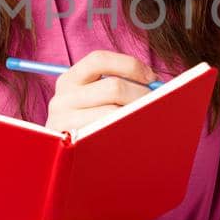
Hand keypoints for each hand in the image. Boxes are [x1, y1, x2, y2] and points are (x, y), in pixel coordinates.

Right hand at [44, 50, 158, 135]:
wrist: (66, 159)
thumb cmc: (89, 125)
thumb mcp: (93, 100)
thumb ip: (117, 85)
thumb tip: (155, 83)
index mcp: (68, 81)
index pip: (99, 60)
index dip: (129, 65)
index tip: (151, 78)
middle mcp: (61, 98)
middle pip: (113, 86)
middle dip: (141, 93)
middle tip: (157, 103)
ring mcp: (63, 122)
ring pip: (113, 112)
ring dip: (136, 114)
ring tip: (147, 119)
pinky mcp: (71, 143)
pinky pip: (108, 134)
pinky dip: (126, 132)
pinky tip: (133, 135)